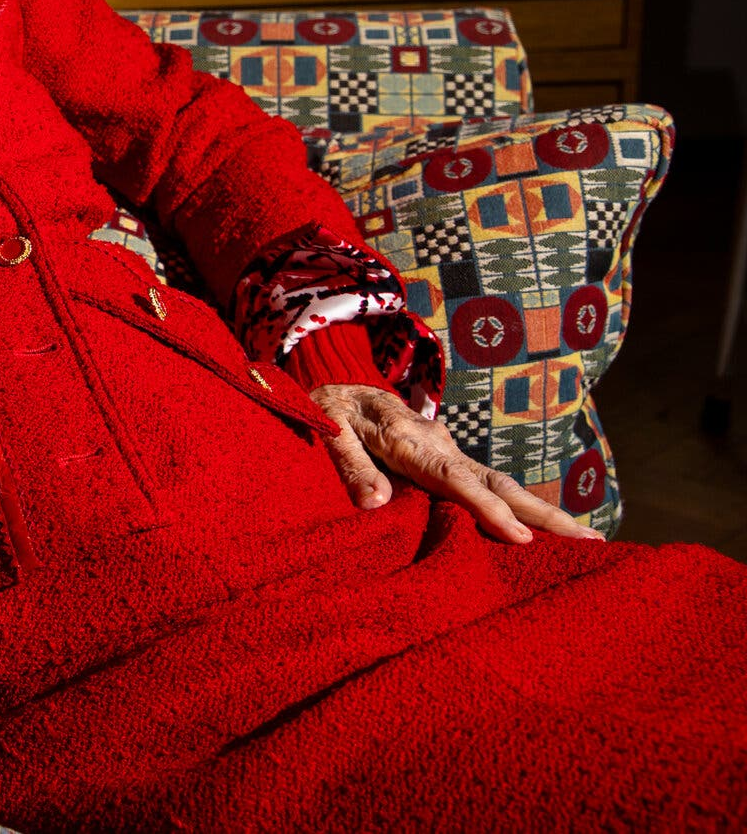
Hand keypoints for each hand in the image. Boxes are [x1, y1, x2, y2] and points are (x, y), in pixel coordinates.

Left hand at [308, 384, 606, 544]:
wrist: (337, 380)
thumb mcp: (327, 431)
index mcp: (411, 441)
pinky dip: (522, 505)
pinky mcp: (449, 457)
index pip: (456, 480)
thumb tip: (374, 505)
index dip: (489, 509)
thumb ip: (350, 466)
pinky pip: (490, 483)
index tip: (522, 537)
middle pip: (497, 482)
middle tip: (592, 540)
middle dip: (544, 513)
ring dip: (545, 511)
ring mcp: (449, 449)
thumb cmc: (329, 410)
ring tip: (590, 539)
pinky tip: (549, 528)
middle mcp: (440, 445)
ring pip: (502, 483)